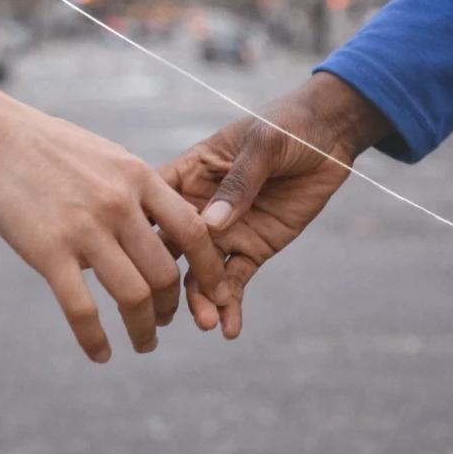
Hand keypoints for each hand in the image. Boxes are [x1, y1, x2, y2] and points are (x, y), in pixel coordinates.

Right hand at [0, 95, 224, 362]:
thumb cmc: (48, 147)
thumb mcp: (107, 158)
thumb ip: (136, 192)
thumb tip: (159, 225)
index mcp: (138, 178)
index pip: (194, 231)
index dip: (209, 269)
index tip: (214, 292)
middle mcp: (119, 204)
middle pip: (166, 273)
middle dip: (172, 307)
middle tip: (164, 322)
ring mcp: (84, 229)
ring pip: (133, 297)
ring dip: (144, 330)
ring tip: (143, 343)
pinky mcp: (48, 251)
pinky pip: (82, 310)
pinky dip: (96, 341)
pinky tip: (101, 354)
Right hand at [160, 73, 390, 338]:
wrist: (330, 136)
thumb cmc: (288, 126)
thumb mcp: (263, 144)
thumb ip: (239, 181)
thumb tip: (210, 224)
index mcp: (190, 173)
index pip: (155, 202)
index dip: (138, 227)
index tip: (122, 255)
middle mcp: (199, 207)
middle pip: (171, 246)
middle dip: (165, 277)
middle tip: (165, 307)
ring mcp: (226, 231)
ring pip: (201, 271)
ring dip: (201, 299)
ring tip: (207, 323)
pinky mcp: (253, 247)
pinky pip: (236, 280)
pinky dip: (232, 304)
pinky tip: (229, 328)